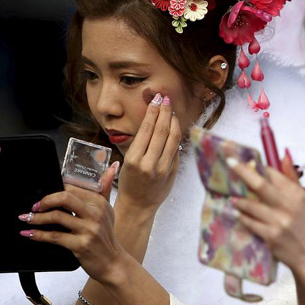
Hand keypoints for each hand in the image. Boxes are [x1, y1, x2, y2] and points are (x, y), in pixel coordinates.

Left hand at [18, 165, 125, 283]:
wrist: (112, 263)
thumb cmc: (106, 236)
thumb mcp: (108, 210)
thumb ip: (105, 187)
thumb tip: (112, 167)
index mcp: (99, 202)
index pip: (72, 188)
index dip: (54, 190)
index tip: (44, 195)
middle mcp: (95, 213)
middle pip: (65, 197)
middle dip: (45, 200)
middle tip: (34, 206)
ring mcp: (88, 229)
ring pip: (57, 217)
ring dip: (37, 218)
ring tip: (27, 219)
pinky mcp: (80, 245)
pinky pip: (55, 237)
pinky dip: (39, 235)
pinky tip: (30, 233)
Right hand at [116, 94, 181, 214]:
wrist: (138, 206)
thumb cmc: (130, 182)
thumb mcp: (128, 161)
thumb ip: (141, 143)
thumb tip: (154, 119)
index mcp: (134, 159)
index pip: (147, 129)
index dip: (153, 111)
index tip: (155, 99)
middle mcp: (149, 164)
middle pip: (162, 130)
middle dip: (165, 111)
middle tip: (166, 99)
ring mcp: (163, 169)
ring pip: (173, 138)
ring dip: (174, 121)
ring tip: (172, 111)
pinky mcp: (173, 172)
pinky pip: (176, 149)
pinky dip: (176, 136)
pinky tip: (174, 127)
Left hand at [230, 154, 304, 279]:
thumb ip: (292, 178)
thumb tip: (283, 155)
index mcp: (297, 195)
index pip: (274, 174)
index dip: (259, 167)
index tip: (246, 162)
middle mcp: (288, 206)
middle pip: (259, 184)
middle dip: (242, 171)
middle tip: (228, 162)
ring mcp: (278, 222)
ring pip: (251, 205)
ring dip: (240, 200)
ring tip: (234, 199)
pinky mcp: (270, 237)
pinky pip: (250, 223)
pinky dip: (244, 217)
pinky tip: (241, 215)